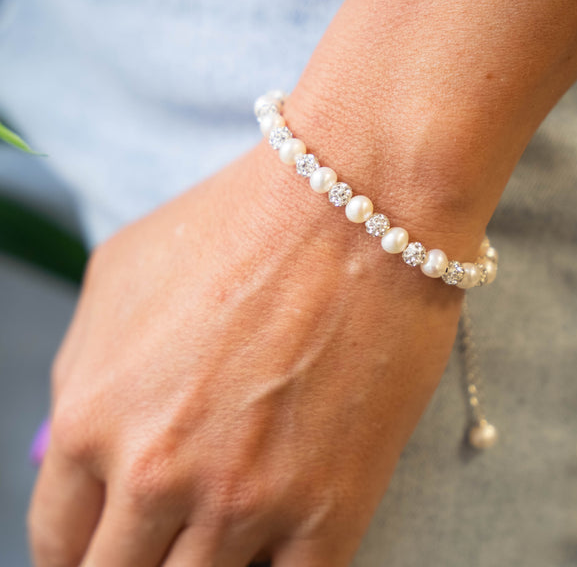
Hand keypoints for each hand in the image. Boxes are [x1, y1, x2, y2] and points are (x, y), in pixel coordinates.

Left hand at [27, 137, 465, 566]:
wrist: (359, 202)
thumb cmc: (244, 221)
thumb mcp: (120, 274)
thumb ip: (83, 370)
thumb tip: (83, 437)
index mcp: (94, 418)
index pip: (59, 544)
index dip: (82, 555)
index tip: (113, 545)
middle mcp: (161, 474)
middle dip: (140, 564)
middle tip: (167, 543)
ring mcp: (249, 500)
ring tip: (230, 530)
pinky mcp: (333, 509)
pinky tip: (280, 546)